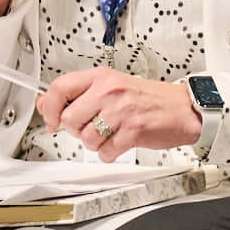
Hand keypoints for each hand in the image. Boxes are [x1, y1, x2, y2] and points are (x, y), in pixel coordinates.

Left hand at [38, 68, 198, 159]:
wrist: (184, 108)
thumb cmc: (150, 99)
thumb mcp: (111, 87)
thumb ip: (79, 94)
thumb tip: (45, 103)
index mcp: (102, 77)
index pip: (61, 87)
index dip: (51, 108)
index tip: (53, 120)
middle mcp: (110, 91)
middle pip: (70, 119)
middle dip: (78, 130)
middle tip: (93, 127)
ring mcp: (122, 111)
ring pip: (87, 138)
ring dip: (96, 143)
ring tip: (111, 134)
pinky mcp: (133, 130)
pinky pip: (106, 151)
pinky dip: (110, 153)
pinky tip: (120, 143)